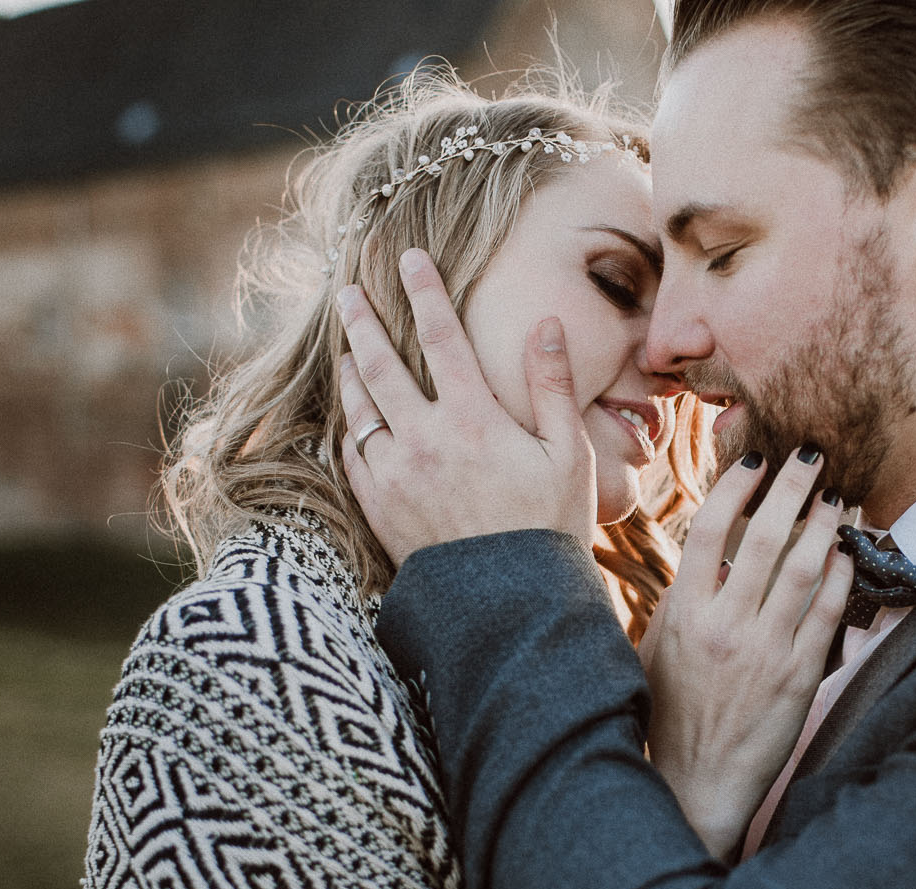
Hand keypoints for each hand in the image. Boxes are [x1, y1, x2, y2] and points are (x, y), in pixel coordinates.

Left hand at [334, 249, 595, 563]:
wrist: (512, 604)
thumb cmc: (551, 528)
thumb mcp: (568, 454)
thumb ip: (552, 385)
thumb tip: (546, 323)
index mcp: (474, 418)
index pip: (440, 336)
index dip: (423, 291)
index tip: (409, 258)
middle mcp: (424, 439)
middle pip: (381, 363)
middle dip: (362, 321)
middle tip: (347, 291)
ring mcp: (395, 474)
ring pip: (359, 407)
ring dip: (350, 370)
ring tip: (346, 347)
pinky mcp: (380, 507)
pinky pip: (353, 454)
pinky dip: (350, 428)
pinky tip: (353, 418)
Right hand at [641, 447, 853, 858]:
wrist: (695, 783)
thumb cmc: (669, 714)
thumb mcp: (656, 650)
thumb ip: (680, 600)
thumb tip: (707, 554)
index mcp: (683, 614)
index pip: (710, 531)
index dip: (735, 487)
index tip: (755, 460)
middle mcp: (724, 626)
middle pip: (765, 537)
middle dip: (792, 486)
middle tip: (810, 454)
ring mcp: (765, 651)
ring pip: (804, 567)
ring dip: (824, 522)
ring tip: (835, 496)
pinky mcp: (798, 676)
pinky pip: (827, 612)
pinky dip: (840, 574)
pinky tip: (845, 551)